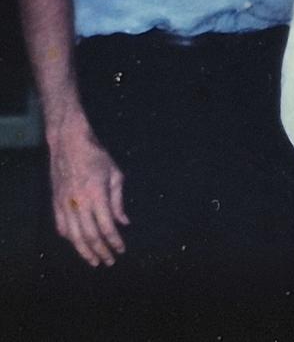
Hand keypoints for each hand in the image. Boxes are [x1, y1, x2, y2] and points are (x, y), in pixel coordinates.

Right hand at [48, 123, 127, 266]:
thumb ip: (118, 201)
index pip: (107, 226)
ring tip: (94, 260)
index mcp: (97, 196)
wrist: (69, 145)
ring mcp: (64, 204)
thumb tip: (124, 222)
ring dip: (84, 251)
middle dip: (101, 251)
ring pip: (73, 236)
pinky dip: (69, 238)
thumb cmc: (97, 157)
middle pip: (90, 236)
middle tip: (109, 262)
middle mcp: (79, 203)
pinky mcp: (55, 203)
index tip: (121, 250)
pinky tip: (77, 244)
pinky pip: (61, 226)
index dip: (115, 241)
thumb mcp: (115, 175)